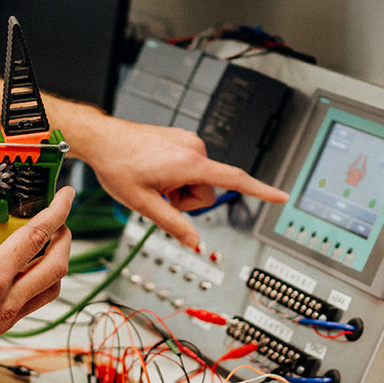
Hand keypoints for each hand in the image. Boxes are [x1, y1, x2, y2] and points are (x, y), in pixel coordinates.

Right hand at [0, 186, 73, 380]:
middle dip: (65, 238)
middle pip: (56, 266)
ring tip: (47, 247)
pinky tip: (22, 274)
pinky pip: (32, 304)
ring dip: (56, 265)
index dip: (57, 212)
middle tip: (60, 221)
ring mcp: (4, 318)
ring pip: (50, 289)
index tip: (65, 196)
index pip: (36, 237)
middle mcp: (5, 301)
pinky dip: (37, 284)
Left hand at [74, 115, 287, 249]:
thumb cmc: (118, 165)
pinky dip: (176, 175)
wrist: (102, 139)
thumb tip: (194, 243)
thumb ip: (173, 224)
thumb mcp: (144, 204)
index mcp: (190, 163)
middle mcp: (194, 148)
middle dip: (187, 200)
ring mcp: (189, 142)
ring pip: (198, 181)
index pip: (234, 179)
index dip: (261, 191)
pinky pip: (189, 167)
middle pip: (208, 191)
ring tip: (153, 180)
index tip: (282, 197)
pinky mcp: (182, 140)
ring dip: (179, 188)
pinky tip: (153, 170)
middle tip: (158, 193)